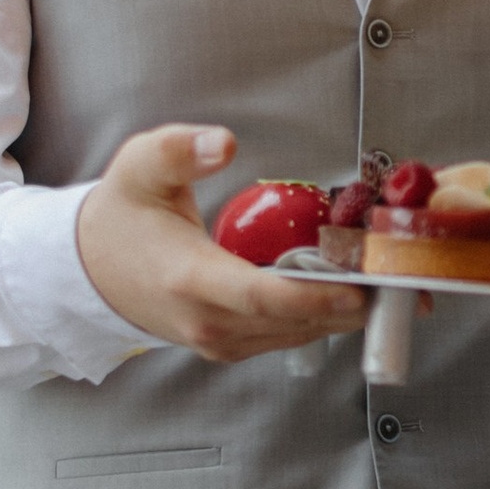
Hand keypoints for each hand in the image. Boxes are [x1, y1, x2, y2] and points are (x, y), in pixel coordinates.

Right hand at [76, 125, 369, 363]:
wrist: (88, 268)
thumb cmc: (122, 215)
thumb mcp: (140, 167)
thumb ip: (181, 149)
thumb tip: (224, 143)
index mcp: (189, 279)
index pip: (263, 298)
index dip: (317, 297)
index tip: (360, 288)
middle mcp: (205, 321)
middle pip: (291, 324)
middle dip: (350, 304)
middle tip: (401, 280)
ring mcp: (216, 341)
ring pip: (293, 336)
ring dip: (341, 314)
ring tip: (389, 286)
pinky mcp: (226, 346)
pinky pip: (283, 338)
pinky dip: (319, 319)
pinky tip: (349, 294)